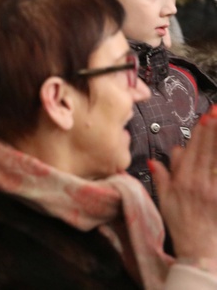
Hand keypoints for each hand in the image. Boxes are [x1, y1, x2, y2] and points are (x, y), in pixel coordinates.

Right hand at [151, 106, 216, 258]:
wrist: (199, 250)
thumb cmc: (181, 226)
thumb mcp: (164, 200)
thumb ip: (162, 178)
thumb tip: (156, 162)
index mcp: (184, 182)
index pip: (193, 150)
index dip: (200, 132)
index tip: (206, 117)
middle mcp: (200, 184)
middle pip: (209, 151)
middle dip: (214, 129)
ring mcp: (215, 191)